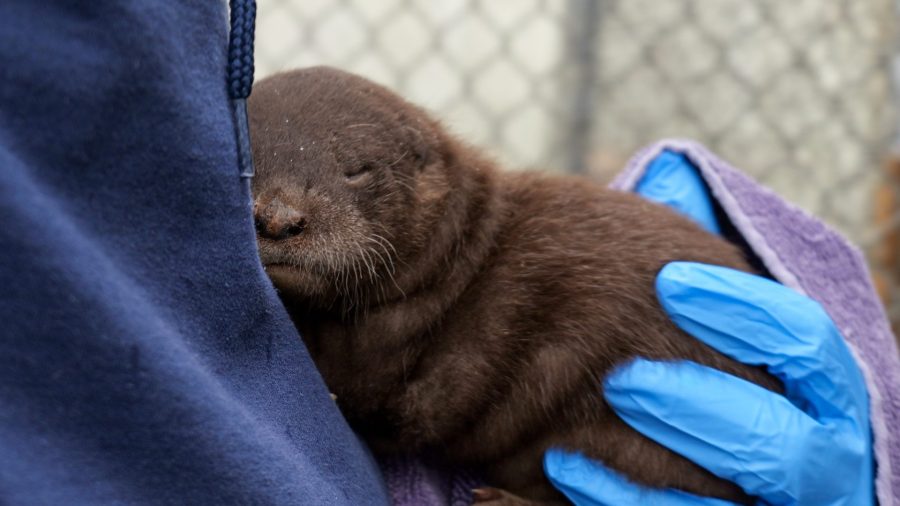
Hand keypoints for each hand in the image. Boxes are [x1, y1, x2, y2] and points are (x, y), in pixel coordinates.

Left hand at [543, 149, 872, 504]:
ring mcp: (781, 496)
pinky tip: (562, 461)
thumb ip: (696, 247)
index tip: (670, 282)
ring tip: (603, 410)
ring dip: (672, 451)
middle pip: (779, 436)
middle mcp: (815, 443)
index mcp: (815, 379)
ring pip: (747, 488)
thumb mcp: (701, 300)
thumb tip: (672, 174)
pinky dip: (623, 497)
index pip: (803, 342)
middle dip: (701, 402)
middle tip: (622, 376)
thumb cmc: (687, 353)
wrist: (659, 432)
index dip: (744, 312)